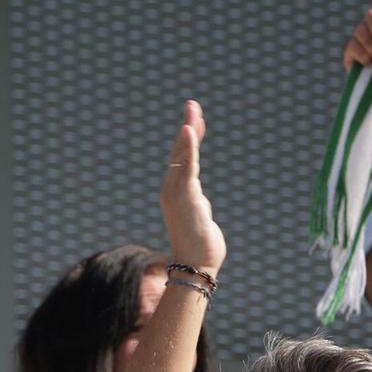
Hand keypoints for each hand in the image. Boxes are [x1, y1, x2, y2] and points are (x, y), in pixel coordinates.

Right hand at [159, 100, 224, 276]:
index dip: (190, 139)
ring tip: (192, 111)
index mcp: (176, 193)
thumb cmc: (199, 248)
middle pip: (180, 152)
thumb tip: (200, 201)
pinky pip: (187, 166)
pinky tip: (189, 129)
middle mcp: (171, 189)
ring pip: (182, 155)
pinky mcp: (185, 196)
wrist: (195, 267)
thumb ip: (197, 204)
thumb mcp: (199, 217)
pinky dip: (188, 147)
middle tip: (192, 105)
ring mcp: (176, 192)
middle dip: (188, 127)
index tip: (196, 121)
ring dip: (188, 131)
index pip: (183, 159)